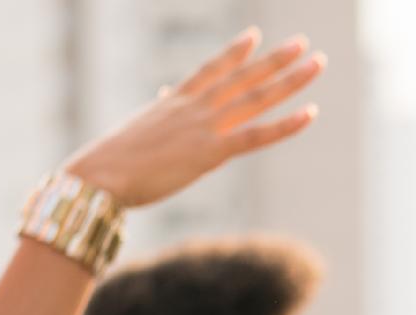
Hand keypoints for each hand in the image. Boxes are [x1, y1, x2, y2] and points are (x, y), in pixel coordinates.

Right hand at [62, 28, 324, 207]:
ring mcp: (204, 126)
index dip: (235, 52)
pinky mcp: (210, 152)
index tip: (254, 36)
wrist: (99, 176)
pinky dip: (286, 125)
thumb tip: (166, 95)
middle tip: (304, 44)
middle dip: (276, 59)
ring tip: (317, 62)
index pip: (211, 69)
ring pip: (256, 96)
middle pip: (243, 77)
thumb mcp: (140, 129)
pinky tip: (311, 113)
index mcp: (176, 102)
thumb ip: (161, 111)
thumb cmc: (112, 161)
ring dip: (290, 79)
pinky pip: (256, 136)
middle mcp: (194, 106)